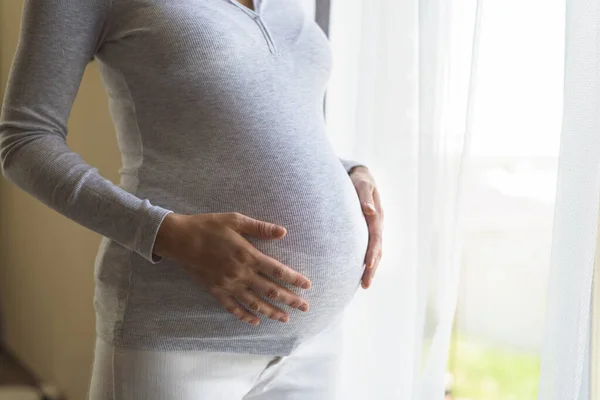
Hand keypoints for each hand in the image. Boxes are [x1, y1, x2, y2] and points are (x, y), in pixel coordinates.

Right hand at [153, 212, 311, 325]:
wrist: (179, 239)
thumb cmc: (208, 226)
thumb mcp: (235, 220)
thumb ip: (260, 228)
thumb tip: (283, 232)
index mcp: (247, 255)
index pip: (277, 271)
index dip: (294, 279)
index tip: (307, 285)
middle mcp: (240, 273)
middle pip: (270, 290)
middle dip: (290, 299)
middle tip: (305, 307)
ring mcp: (228, 284)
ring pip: (254, 303)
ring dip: (272, 311)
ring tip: (286, 318)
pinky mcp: (216, 291)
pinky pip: (233, 308)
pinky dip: (245, 316)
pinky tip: (256, 321)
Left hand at [349, 166, 383, 288]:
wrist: (361, 177)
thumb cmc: (359, 181)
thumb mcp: (362, 185)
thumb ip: (365, 198)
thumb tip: (371, 211)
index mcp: (377, 216)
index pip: (376, 237)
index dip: (373, 251)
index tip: (368, 265)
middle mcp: (377, 225)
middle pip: (377, 250)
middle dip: (372, 267)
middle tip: (365, 284)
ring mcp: (374, 229)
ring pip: (375, 252)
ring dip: (371, 268)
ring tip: (364, 285)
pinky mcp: (368, 231)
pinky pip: (369, 248)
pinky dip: (368, 261)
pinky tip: (361, 272)